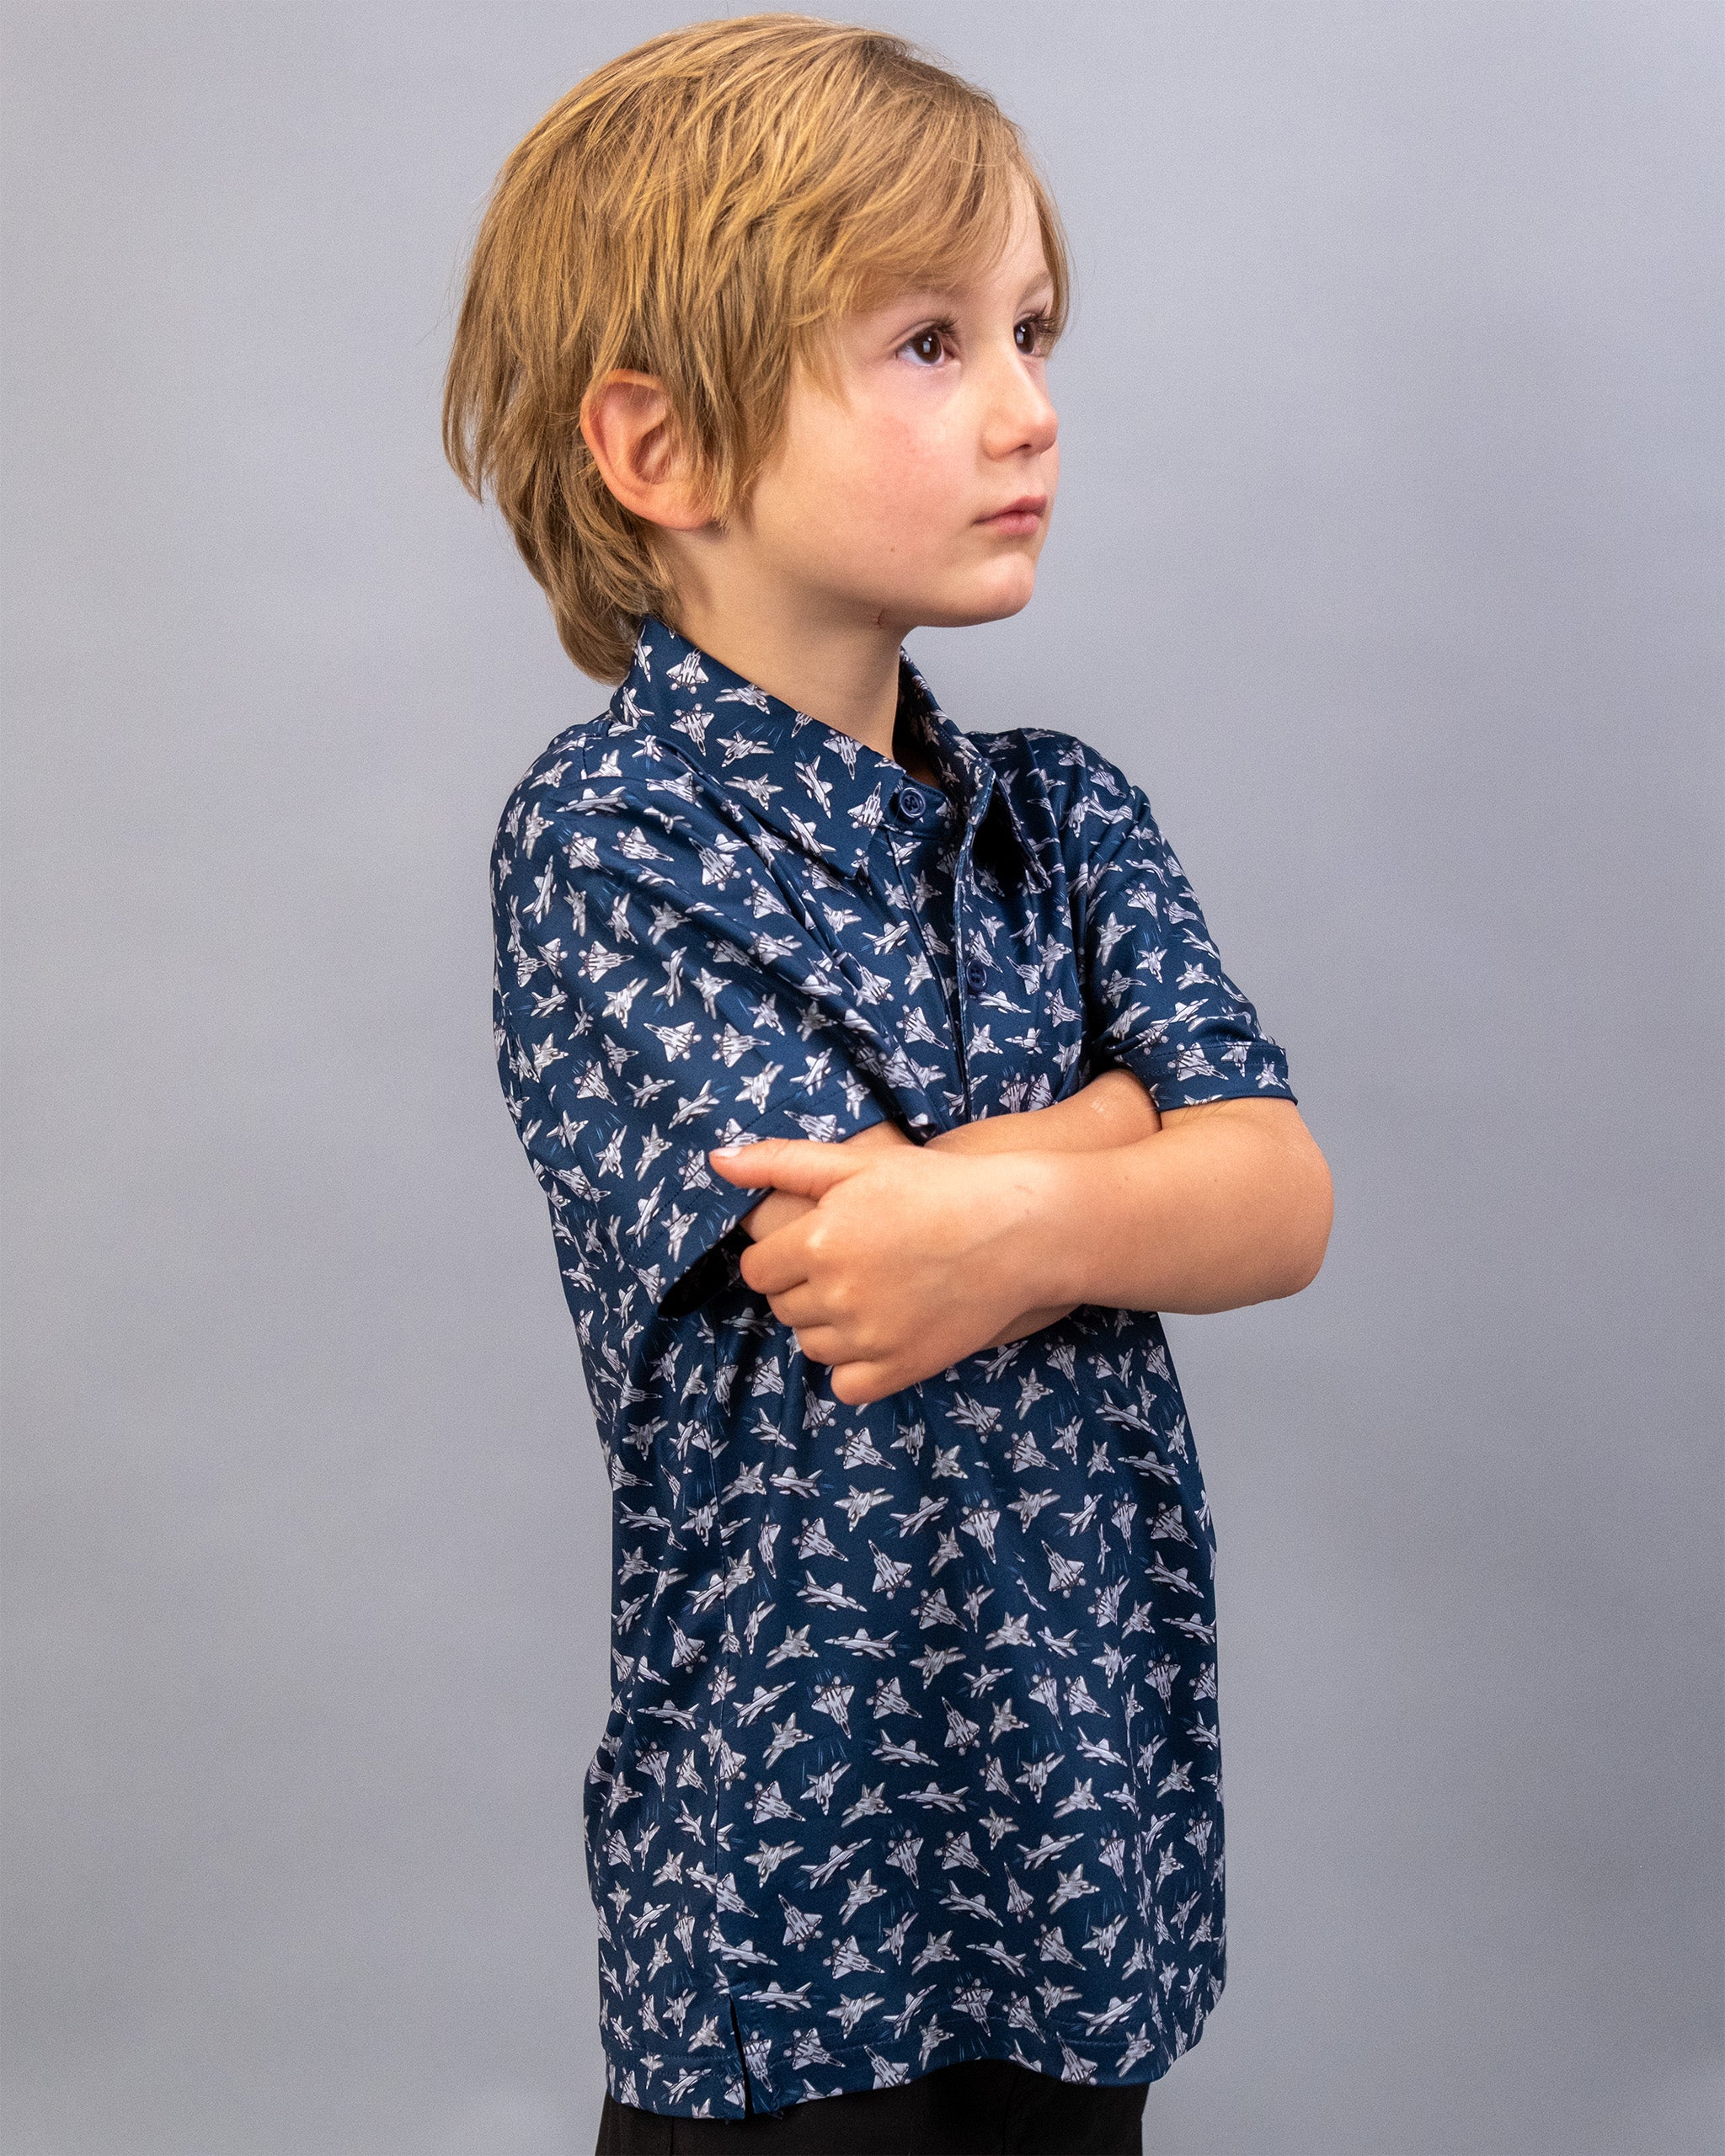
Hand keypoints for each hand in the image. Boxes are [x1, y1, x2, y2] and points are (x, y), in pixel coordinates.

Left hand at [711, 1138, 1051, 1403]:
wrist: (1018, 1230)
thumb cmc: (937, 1188)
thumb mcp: (859, 1162)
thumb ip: (782, 1163)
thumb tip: (716, 1161)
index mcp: (817, 1240)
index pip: (757, 1271)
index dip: (780, 1259)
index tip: (814, 1247)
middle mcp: (835, 1293)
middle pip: (783, 1309)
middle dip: (804, 1289)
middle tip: (850, 1266)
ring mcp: (867, 1336)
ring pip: (812, 1347)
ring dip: (828, 1327)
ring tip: (870, 1295)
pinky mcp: (900, 1368)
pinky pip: (846, 1386)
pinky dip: (856, 1367)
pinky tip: (881, 1334)